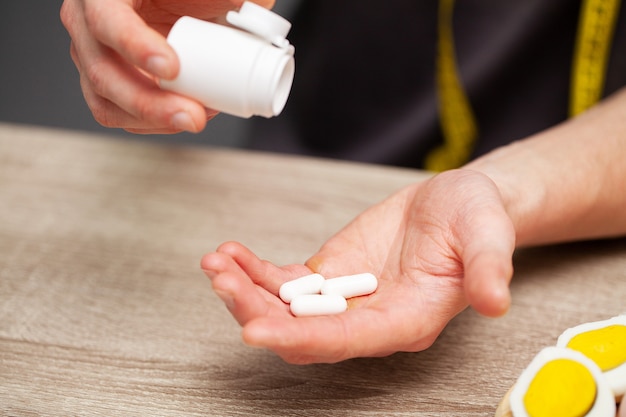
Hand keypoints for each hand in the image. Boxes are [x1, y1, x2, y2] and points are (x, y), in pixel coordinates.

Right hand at [60, 0, 273, 133]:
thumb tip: (258, 13)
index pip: (105, 19)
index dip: (135, 47)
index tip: (172, 69)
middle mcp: (87, 20)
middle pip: (102, 72)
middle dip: (150, 104)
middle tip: (193, 115)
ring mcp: (93, 55)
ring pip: (107, 103)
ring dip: (154, 120)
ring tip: (196, 117)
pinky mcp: (109, 81)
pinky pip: (121, 114)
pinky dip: (155, 124)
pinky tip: (185, 115)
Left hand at [201, 169, 515, 363]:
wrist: (457, 205)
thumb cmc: (476, 219)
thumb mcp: (488, 234)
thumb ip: (489, 268)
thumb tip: (495, 301)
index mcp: (408, 319)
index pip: (351, 340)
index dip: (305, 338)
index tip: (258, 330)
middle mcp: (371, 319)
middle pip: (306, 333)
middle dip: (260, 313)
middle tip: (224, 284)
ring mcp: (345, 300)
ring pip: (287, 311)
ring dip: (248, 291)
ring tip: (217, 264)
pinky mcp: (329, 276)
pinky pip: (284, 282)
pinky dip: (255, 271)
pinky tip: (230, 255)